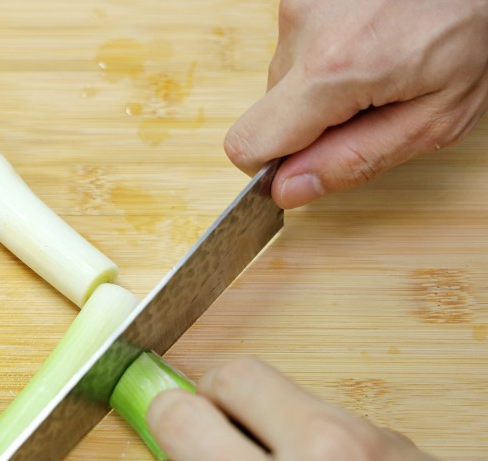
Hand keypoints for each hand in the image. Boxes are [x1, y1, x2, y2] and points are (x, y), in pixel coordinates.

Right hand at [224, 0, 487, 208]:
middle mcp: (305, 28)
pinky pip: (297, 49)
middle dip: (312, 123)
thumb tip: (287, 189)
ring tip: (378, 64)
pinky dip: (327, 56)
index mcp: (334, 69)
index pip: (249, 144)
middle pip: (269, 114)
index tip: (314, 160)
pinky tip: (370, 40)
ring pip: (284, 81)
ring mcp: (300, 3)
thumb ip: (355, 160)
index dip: (275, 165)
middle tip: (373, 102)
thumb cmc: (475, 30)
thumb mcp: (435, 119)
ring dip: (322, 87)